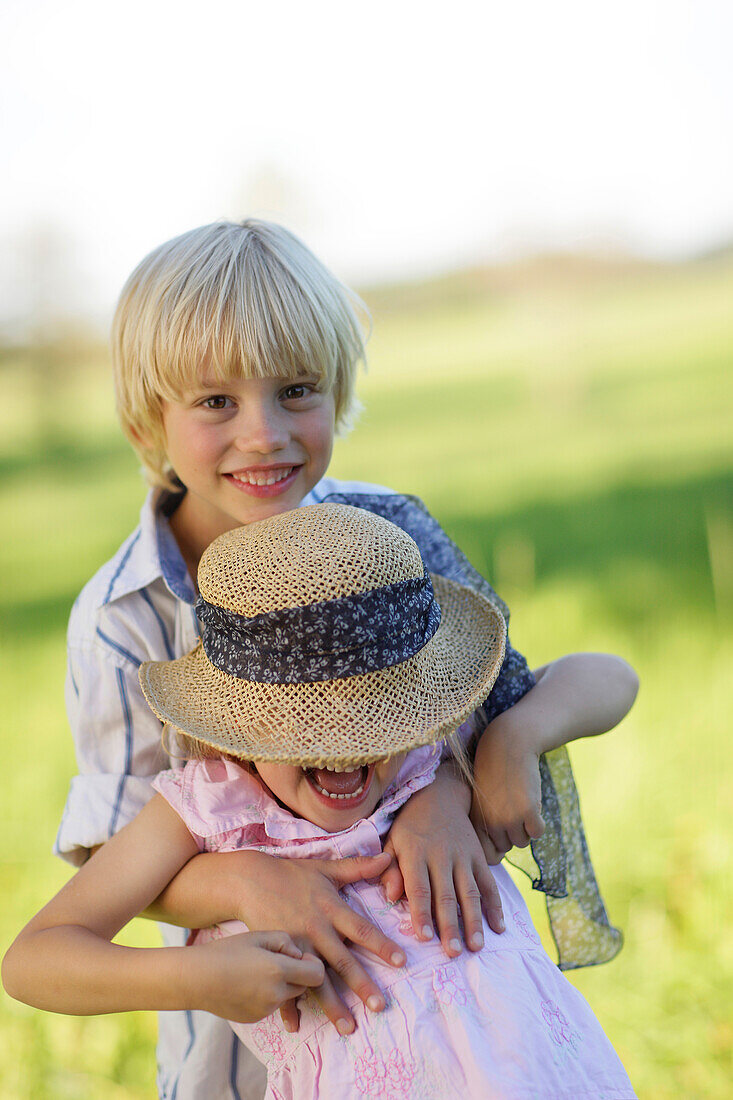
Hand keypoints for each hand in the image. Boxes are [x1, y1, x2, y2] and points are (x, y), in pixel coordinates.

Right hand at [183, 931, 324, 1022]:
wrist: (196, 979)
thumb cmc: (227, 951)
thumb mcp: (258, 936)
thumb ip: (286, 942)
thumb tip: (299, 956)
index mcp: (279, 971)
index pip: (317, 975)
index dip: (314, 964)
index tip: (301, 956)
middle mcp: (276, 994)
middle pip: (304, 987)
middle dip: (298, 974)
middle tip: (277, 961)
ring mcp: (265, 1010)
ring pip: (287, 996)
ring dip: (282, 985)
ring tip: (258, 970)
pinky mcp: (255, 1018)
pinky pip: (271, 1005)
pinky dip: (267, 995)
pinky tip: (248, 983)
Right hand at [233, 850, 405, 1034]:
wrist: (250, 880)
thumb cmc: (292, 873)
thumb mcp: (326, 869)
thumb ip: (358, 867)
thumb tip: (388, 856)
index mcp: (331, 909)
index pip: (362, 930)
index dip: (382, 945)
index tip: (401, 962)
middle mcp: (316, 930)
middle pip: (343, 962)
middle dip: (362, 985)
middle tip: (380, 1006)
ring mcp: (296, 946)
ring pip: (317, 980)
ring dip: (333, 1005)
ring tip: (349, 1028)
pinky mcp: (277, 956)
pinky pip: (284, 983)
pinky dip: (288, 1005)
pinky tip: (296, 1026)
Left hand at [380, 762, 504, 956]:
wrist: (439, 796)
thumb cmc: (409, 827)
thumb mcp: (392, 842)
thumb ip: (389, 869)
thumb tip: (391, 896)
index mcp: (416, 854)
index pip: (419, 887)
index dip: (422, 913)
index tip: (424, 938)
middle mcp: (442, 856)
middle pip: (447, 895)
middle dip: (450, 925)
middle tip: (453, 952)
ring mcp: (464, 857)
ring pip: (471, 892)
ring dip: (475, 920)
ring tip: (476, 946)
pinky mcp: (479, 856)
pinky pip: (489, 883)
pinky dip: (496, 906)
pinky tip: (499, 927)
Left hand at [471, 722, 545, 857]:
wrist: (509, 744)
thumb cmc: (495, 771)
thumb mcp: (482, 798)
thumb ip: (487, 825)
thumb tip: (498, 857)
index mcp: (475, 819)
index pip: (486, 855)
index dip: (496, 848)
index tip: (501, 833)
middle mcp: (490, 822)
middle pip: (507, 847)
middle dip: (512, 832)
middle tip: (511, 807)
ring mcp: (509, 818)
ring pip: (522, 841)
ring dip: (525, 826)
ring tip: (519, 801)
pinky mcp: (528, 811)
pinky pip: (538, 832)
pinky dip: (539, 821)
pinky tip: (531, 801)